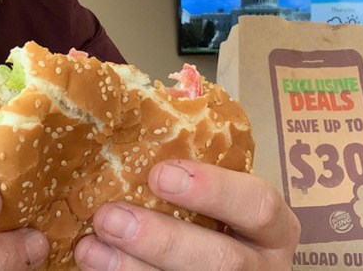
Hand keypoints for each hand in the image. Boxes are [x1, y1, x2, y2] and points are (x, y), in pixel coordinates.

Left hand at [73, 160, 299, 269]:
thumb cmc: (209, 218)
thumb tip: (135, 107)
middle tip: (110, 217)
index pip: (259, 204)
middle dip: (163, 240)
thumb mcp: (218, 193)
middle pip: (222, 262)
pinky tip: (95, 264)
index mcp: (272, 226)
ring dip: (134, 269)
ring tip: (90, 247)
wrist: (205, 261)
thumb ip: (191, 166)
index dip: (214, 189)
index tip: (161, 173)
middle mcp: (261, 266)